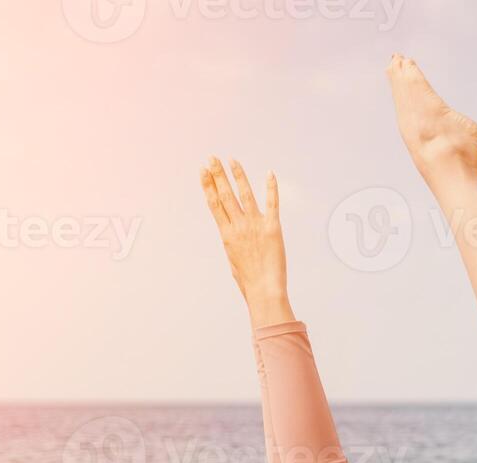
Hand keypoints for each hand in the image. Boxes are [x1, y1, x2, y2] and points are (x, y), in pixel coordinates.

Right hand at [201, 158, 287, 307]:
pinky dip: (271, 188)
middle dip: (217, 174)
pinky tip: (269, 173)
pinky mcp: (273, 228)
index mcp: (226, 234)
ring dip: (238, 176)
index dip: (207, 185)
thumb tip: (231, 232)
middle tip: (212, 158)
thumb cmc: (249, 280)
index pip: (214, 203)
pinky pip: (272, 203)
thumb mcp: (234, 257)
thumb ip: (232, 240)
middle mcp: (239, 226)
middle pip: (225, 195)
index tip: (203, 170)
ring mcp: (255, 226)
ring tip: (232, 160)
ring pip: (244, 194)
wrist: (264, 290)